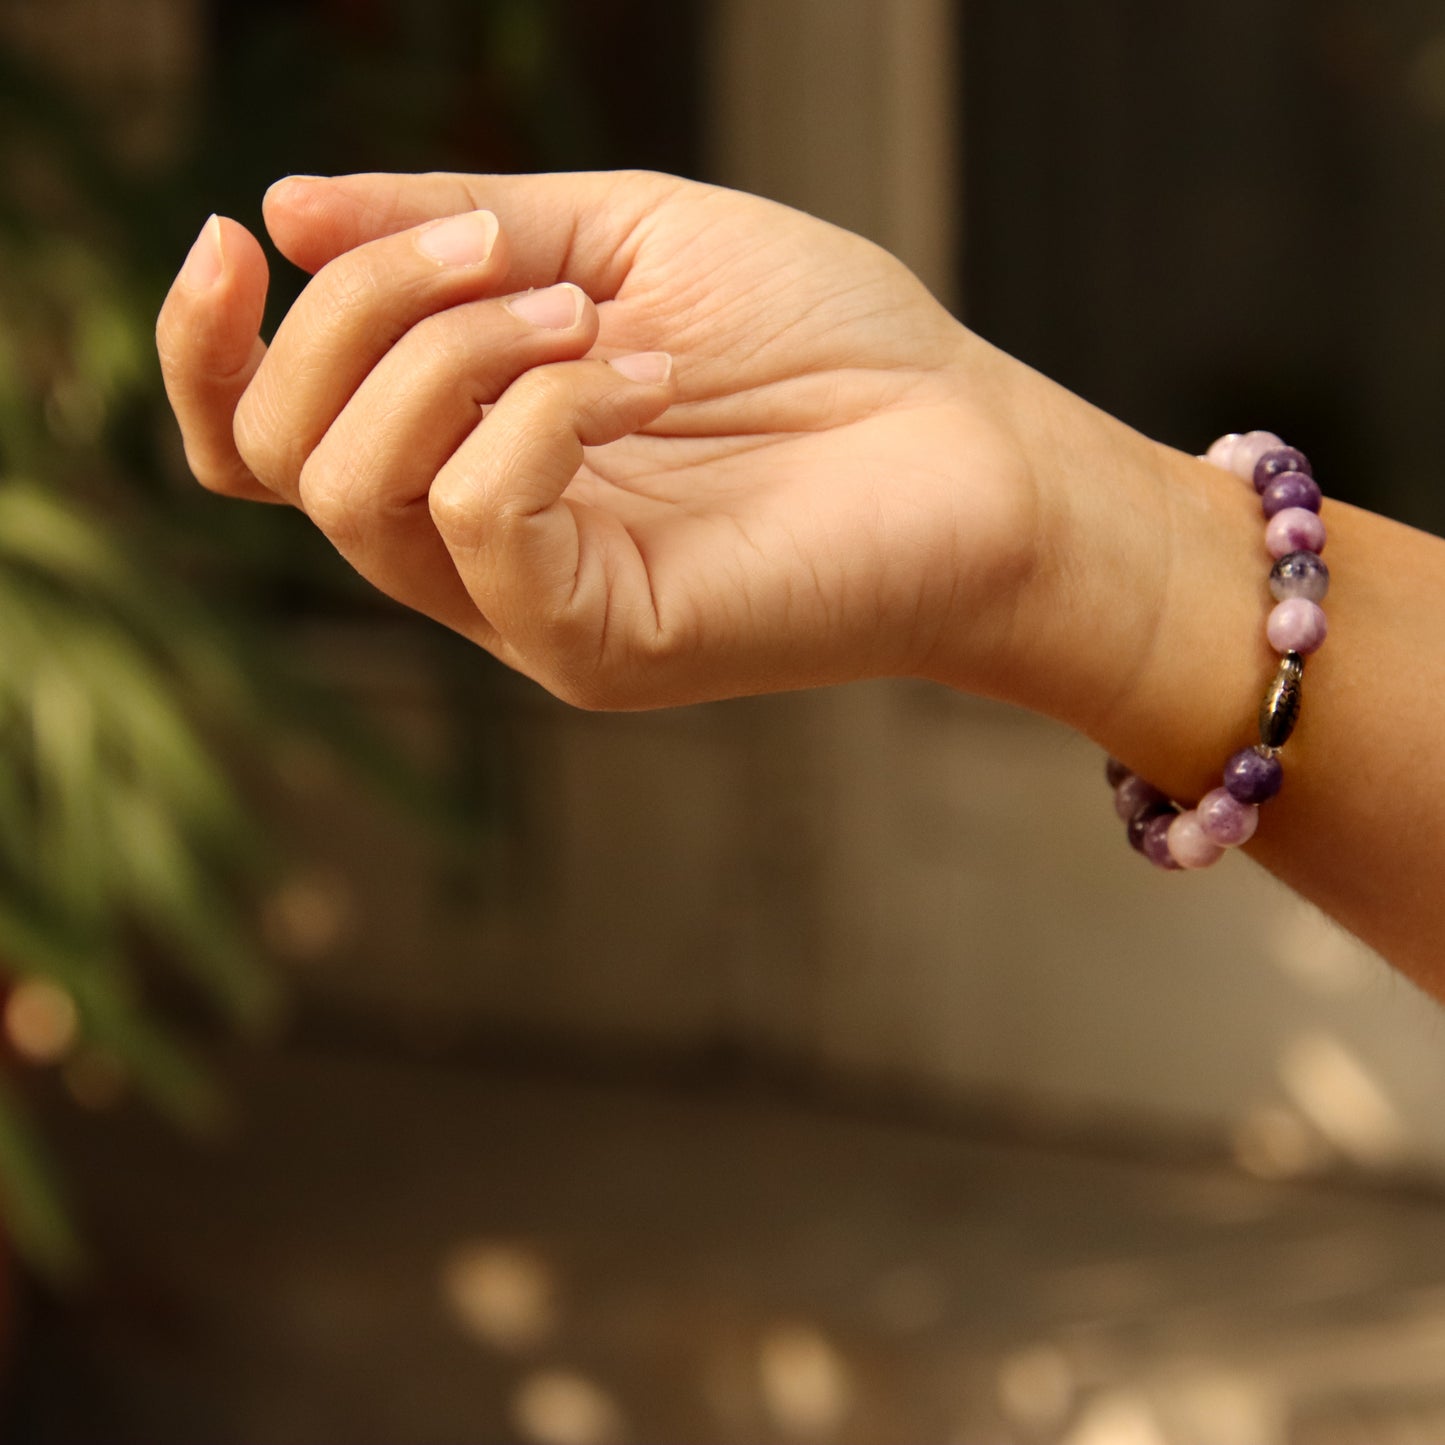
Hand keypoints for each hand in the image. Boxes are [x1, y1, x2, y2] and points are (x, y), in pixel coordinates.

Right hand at [157, 171, 1058, 708]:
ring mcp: (529, 610)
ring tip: (591, 316)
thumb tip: (287, 214)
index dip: (206, 349)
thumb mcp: (625, 241)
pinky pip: (480, 521)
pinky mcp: (597, 644)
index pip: (261, 444)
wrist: (973, 449)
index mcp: (465, 453)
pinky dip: (541, 410)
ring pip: (358, 490)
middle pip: (287, 453)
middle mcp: (473, 547)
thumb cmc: (818, 346)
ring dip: (451, 350)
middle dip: (362, 311)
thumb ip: (464, 230)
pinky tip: (642, 376)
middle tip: (500, 254)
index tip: (235, 236)